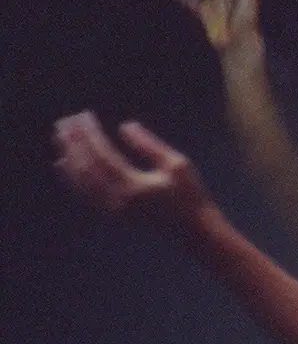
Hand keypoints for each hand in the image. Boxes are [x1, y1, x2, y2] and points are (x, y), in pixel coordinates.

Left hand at [53, 112, 211, 226]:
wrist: (193, 227)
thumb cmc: (189, 193)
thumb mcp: (176, 164)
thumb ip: (148, 145)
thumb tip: (124, 126)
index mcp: (134, 187)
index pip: (103, 156)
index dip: (90, 135)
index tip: (83, 116)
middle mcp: (118, 200)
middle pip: (86, 168)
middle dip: (74, 143)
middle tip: (63, 121)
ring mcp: (113, 209)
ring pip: (81, 181)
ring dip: (69, 157)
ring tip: (59, 137)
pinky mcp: (112, 213)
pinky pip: (84, 193)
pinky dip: (71, 177)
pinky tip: (63, 163)